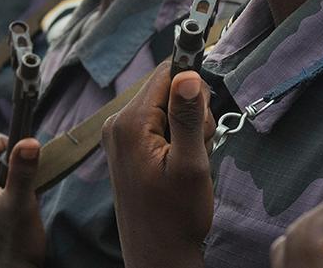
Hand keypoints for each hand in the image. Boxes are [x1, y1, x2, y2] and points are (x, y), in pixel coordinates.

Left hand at [102, 62, 215, 267]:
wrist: (158, 254)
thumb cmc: (176, 216)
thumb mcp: (190, 165)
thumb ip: (188, 117)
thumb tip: (187, 73)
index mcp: (131, 123)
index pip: (167, 73)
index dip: (193, 88)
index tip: (203, 116)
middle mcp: (119, 124)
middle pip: (168, 89)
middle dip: (192, 113)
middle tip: (195, 149)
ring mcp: (121, 135)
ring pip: (168, 107)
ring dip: (188, 128)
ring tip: (187, 163)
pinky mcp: (128, 146)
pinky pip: (160, 123)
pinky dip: (177, 138)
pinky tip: (178, 164)